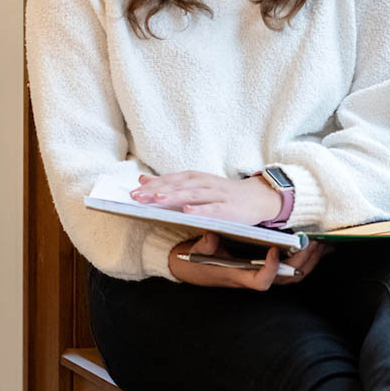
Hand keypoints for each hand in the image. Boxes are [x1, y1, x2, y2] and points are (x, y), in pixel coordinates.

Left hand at [131, 170, 280, 225]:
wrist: (257, 198)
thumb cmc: (222, 194)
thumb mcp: (195, 185)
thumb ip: (169, 183)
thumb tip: (142, 179)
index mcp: (196, 178)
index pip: (171, 180)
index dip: (152, 185)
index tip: (132, 192)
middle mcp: (206, 183)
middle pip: (179, 186)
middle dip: (157, 191)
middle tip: (137, 197)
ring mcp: (218, 195)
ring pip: (193, 194)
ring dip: (175, 196)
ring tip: (157, 199)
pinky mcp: (229, 209)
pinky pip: (213, 209)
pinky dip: (200, 209)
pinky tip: (187, 212)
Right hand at [168, 233, 329, 288]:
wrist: (191, 265)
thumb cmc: (195, 260)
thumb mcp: (195, 252)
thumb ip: (204, 246)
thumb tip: (211, 236)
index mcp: (239, 276)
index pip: (261, 281)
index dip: (271, 269)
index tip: (275, 251)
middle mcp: (255, 277)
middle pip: (287, 278)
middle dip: (304, 261)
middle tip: (315, 241)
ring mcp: (264, 273)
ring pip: (295, 275)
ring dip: (311, 260)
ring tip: (324, 242)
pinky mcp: (268, 266)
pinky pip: (294, 268)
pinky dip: (309, 258)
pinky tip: (320, 245)